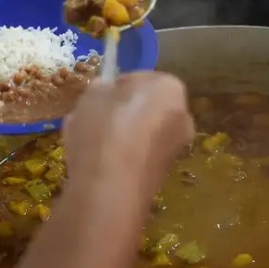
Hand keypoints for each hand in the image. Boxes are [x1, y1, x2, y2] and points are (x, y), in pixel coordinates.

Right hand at [61, 72, 194, 201]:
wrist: (109, 190)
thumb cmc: (103, 129)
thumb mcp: (92, 94)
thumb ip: (101, 87)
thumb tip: (106, 92)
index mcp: (170, 88)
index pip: (140, 77)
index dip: (115, 86)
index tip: (96, 96)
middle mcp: (182, 116)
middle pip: (143, 107)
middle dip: (118, 111)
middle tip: (90, 117)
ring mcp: (174, 148)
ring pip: (139, 132)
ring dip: (116, 135)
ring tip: (85, 142)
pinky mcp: (161, 174)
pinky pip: (136, 155)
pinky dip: (118, 156)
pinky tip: (94, 163)